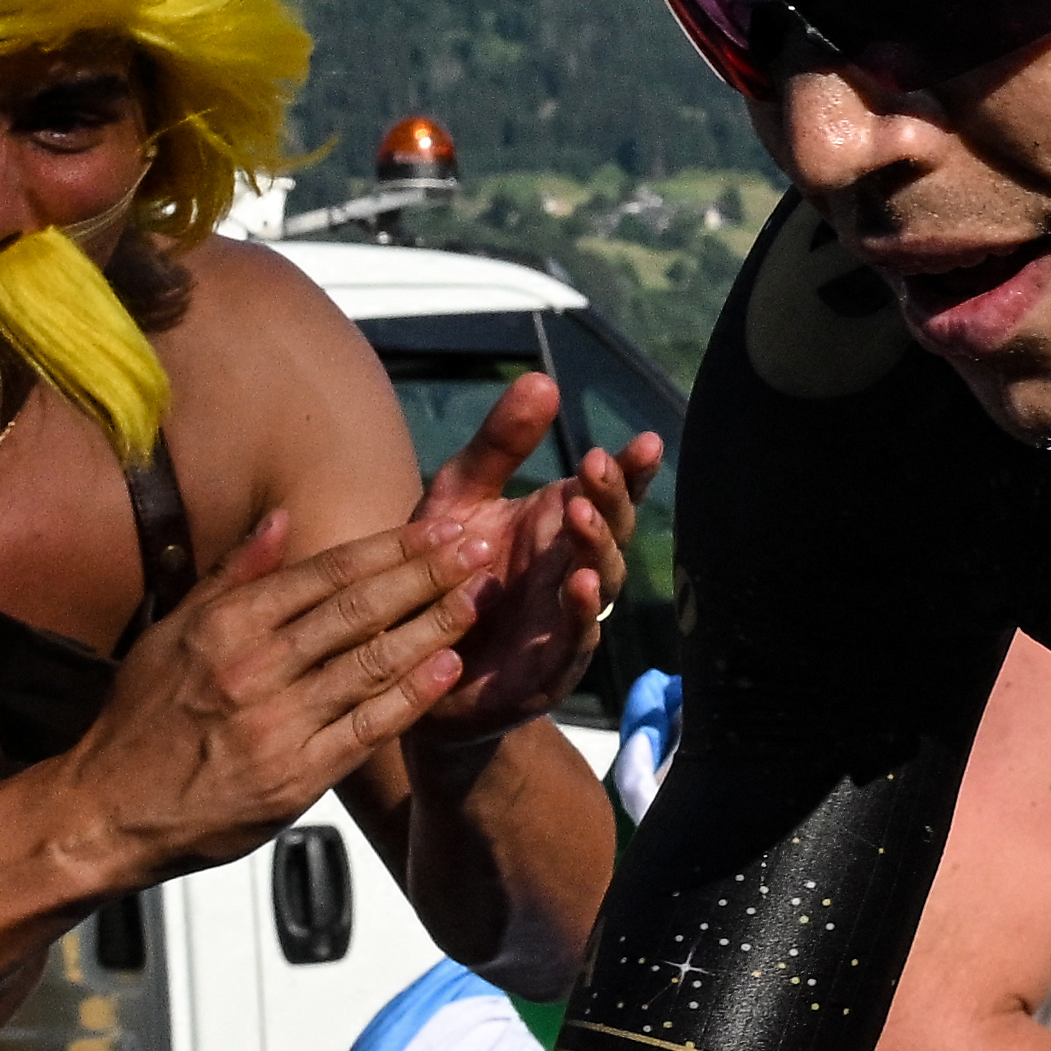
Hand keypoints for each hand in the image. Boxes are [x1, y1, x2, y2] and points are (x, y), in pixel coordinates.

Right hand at [52, 508, 479, 882]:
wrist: (108, 811)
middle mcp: (254, 666)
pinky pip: (367, 727)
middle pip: (359, 609)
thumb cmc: (140, 720)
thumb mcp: (171, 631)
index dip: (390, 547)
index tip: (438, 527)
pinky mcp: (294, 777)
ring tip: (479, 595)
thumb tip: (282, 518)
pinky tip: (449, 666)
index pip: (326, 573)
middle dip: (427, 574)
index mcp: (226, 625)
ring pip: (372, 662)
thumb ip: (233, 575)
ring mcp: (277, 723)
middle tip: (480, 545)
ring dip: (432, 626)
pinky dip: (411, 694)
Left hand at [392, 371, 658, 739]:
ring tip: (581, 515)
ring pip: (599, 584)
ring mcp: (563, 623)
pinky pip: (572, 643)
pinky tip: (578, 586)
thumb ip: (499, 445)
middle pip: (611, 532)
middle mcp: (571, 572)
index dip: (632, 471)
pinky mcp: (544, 672)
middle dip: (611, 499)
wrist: (404, 669)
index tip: (645, 442)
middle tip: (596, 464)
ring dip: (596, 550)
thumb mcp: (458, 499)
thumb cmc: (440, 577)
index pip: (609, 493)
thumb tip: (544, 379)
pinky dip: (579, 616)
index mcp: (557, 528)